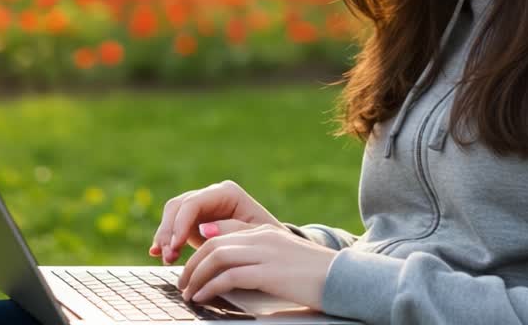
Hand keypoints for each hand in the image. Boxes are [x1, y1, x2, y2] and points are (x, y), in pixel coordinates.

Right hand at [149, 180, 282, 263]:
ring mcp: (202, 208)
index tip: (175, 246)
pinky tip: (156, 253)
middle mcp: (211, 195)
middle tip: (167, 255)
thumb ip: (231, 230)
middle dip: (169, 231)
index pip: (194, 203)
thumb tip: (204, 229)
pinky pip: (174, 227)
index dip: (180, 223)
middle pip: (178, 206)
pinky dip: (166, 240)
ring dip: (165, 237)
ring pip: (172, 216)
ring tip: (164, 258)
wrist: (274, 248)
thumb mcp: (256, 236)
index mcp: (226, 193)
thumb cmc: (269, 240)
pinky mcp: (195, 222)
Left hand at [176, 222, 336, 309]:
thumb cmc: (316, 274)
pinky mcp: (268, 272)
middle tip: (183, 283)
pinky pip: (228, 276)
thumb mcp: (284, 257)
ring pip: (216, 257)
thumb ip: (258, 254)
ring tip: (188, 293)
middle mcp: (262, 236)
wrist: (344, 278)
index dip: (200, 249)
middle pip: (213, 244)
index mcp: (265, 230)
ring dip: (196, 276)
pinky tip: (203, 297)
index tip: (191, 266)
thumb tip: (228, 266)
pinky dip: (210, 287)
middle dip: (192, 264)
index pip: (222, 233)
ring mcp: (265, 252)